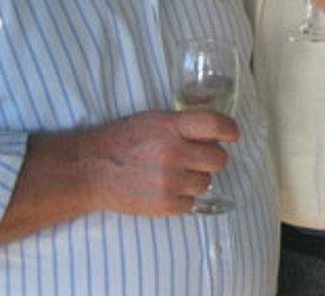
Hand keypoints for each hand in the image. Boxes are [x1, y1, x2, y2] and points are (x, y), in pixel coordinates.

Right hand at [82, 110, 238, 216]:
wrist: (90, 169)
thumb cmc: (122, 141)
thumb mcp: (153, 120)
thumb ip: (183, 125)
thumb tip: (213, 133)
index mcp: (171, 127)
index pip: (215, 124)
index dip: (230, 129)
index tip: (233, 135)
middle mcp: (173, 153)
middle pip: (218, 159)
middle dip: (211, 158)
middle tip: (196, 158)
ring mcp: (169, 181)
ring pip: (206, 182)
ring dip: (196, 178)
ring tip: (174, 174)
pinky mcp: (164, 205)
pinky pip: (191, 202)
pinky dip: (182, 198)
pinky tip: (166, 189)